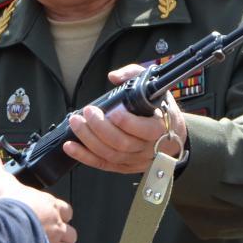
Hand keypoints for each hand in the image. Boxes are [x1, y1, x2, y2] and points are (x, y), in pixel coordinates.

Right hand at [0, 150, 75, 242]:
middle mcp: (57, 228)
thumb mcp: (1, 183)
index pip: (66, 211)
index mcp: (51, 207)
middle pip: (70, 235)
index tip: (49, 216)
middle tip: (46, 238)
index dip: (59, 215)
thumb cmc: (8, 208)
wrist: (6, 232)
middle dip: (61, 238)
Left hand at [62, 64, 188, 177]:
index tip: (112, 110)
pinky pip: (102, 164)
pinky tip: (70, 146)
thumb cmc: (161, 110)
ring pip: (109, 154)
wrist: (172, 135)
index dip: (126, 122)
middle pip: (121, 143)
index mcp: (159, 128)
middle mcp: (148, 148)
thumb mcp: (155, 87)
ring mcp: (135, 160)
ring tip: (76, 123)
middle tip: (87, 112)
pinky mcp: (123, 167)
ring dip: (88, 139)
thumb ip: (135, 75)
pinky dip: (84, 156)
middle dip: (100, 127)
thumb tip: (114, 76)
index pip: (144, 130)